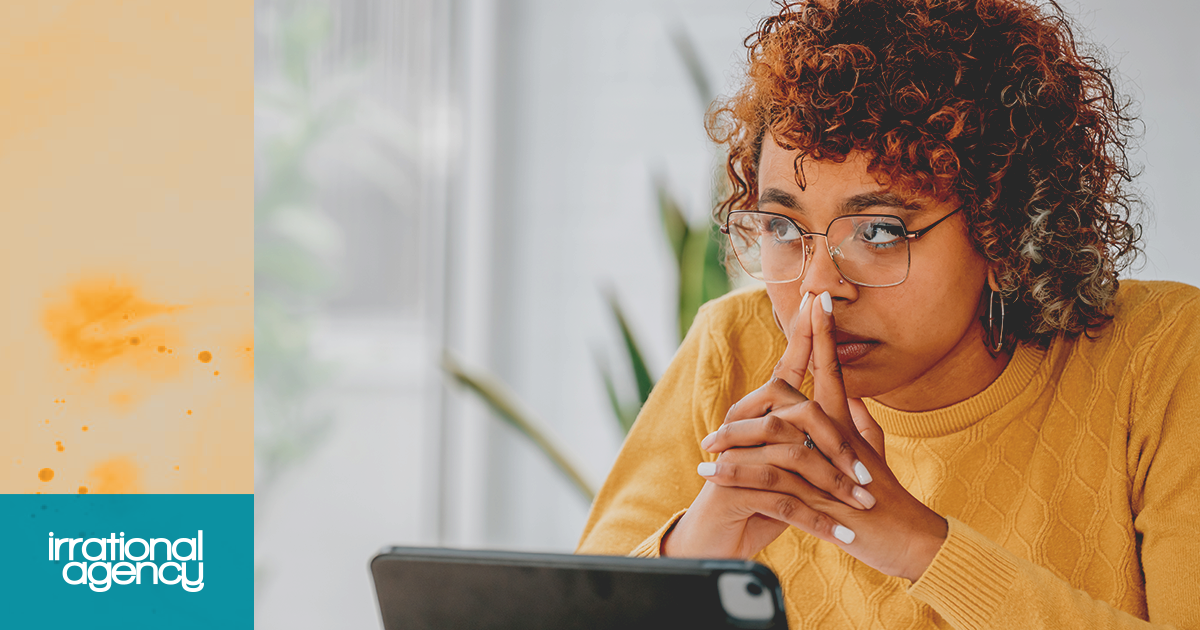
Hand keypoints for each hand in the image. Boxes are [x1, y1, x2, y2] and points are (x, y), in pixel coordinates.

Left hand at [663, 291, 946, 582]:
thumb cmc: (888, 497)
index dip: (824, 334)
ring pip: (774, 437)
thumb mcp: (875, 453)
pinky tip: (714, 479)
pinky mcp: (819, 496)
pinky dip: (739, 476)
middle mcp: (837, 435)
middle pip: (793, 396)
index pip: (831, 369)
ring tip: (706, 452)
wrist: (909, 541)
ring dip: (735, 443)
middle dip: (749, 406)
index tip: (816, 300)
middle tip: (717, 427)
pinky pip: (771, 480)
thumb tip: (850, 395)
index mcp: (847, 423)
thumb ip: (861, 422)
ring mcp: (828, 464)